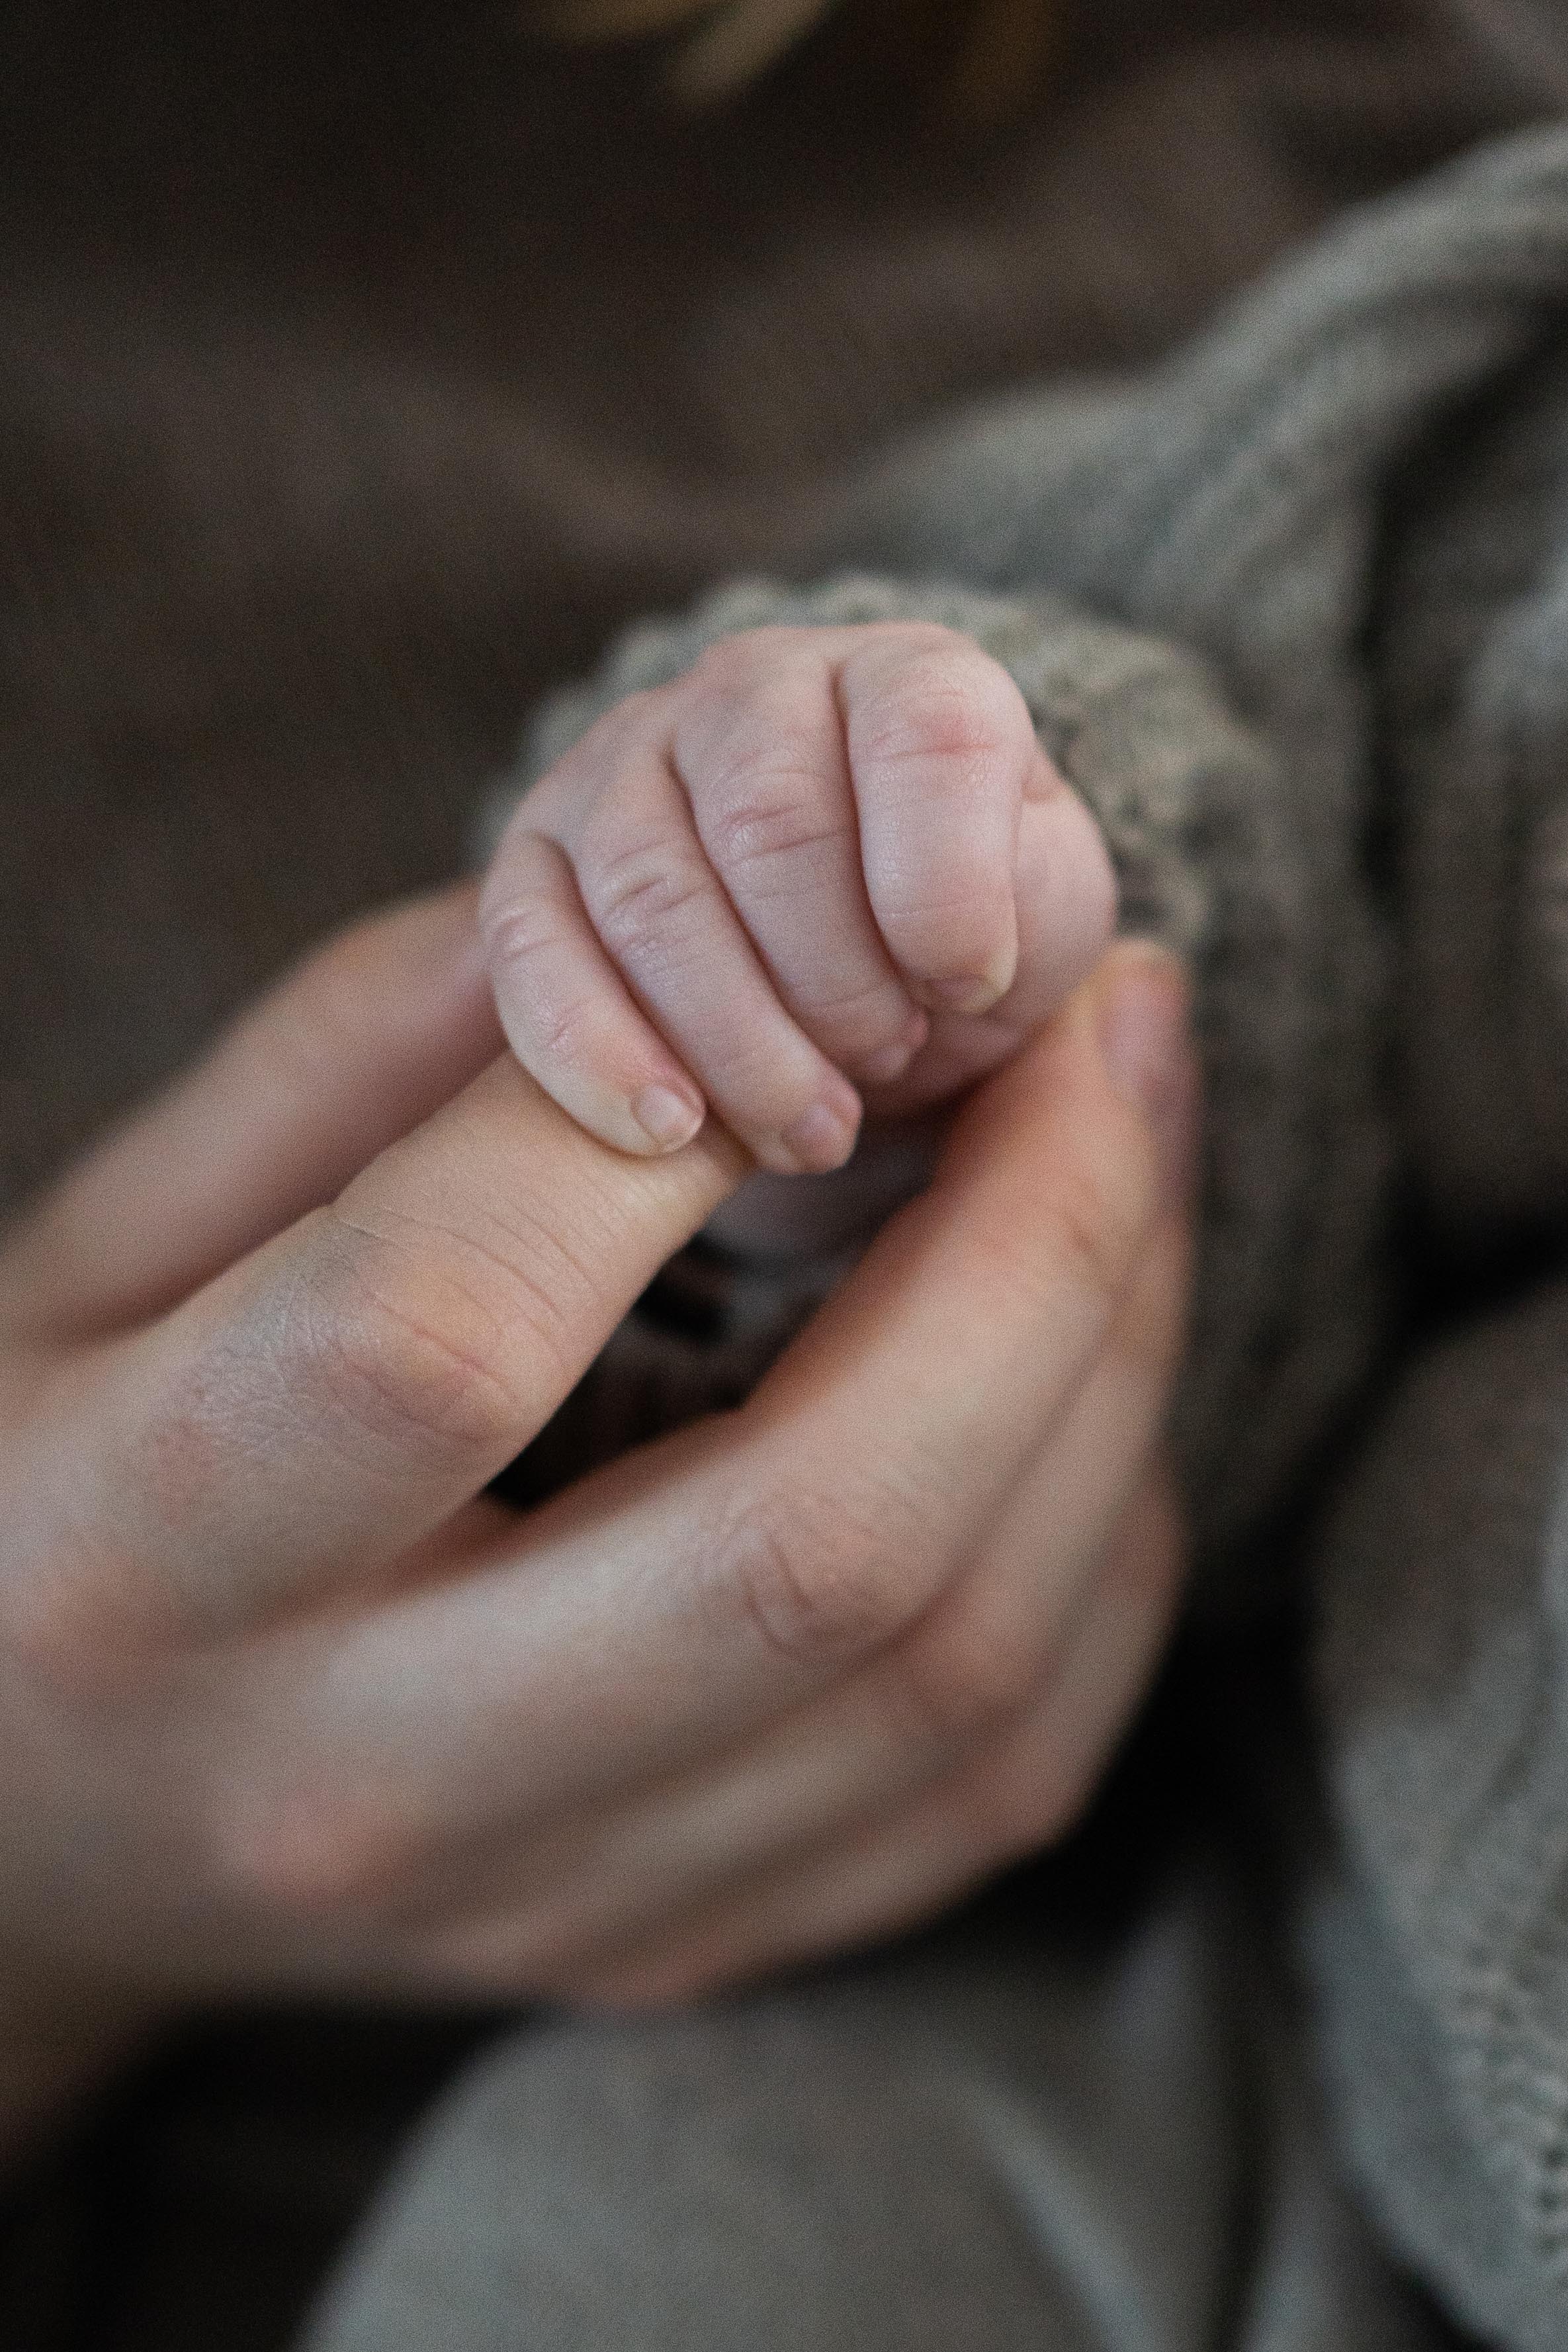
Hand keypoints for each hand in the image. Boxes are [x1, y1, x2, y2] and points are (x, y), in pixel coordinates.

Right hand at [0, 886, 1188, 2162]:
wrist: (32, 1823)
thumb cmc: (48, 1474)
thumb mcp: (102, 1234)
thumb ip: (352, 1062)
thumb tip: (668, 921)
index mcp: (152, 1557)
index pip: (450, 1323)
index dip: (691, 1110)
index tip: (854, 976)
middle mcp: (361, 1781)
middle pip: (813, 1541)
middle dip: (1042, 1241)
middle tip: (1115, 1030)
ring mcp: (547, 1903)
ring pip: (954, 1670)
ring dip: (1113, 1376)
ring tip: (1133, 1165)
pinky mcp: (676, 1944)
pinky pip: (996, 1774)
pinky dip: (1099, 1552)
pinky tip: (1083, 1383)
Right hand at [479, 622, 1116, 1170]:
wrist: (851, 969)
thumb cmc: (956, 933)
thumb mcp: (1044, 913)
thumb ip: (1034, 905)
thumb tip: (959, 958)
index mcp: (902, 677)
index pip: (926, 733)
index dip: (949, 888)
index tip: (967, 988)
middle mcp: (750, 689)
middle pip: (770, 825)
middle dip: (837, 985)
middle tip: (885, 1064)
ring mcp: (623, 763)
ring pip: (650, 898)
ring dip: (737, 1045)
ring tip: (807, 1129)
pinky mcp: (533, 859)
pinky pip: (531, 949)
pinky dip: (598, 1056)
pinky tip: (669, 1132)